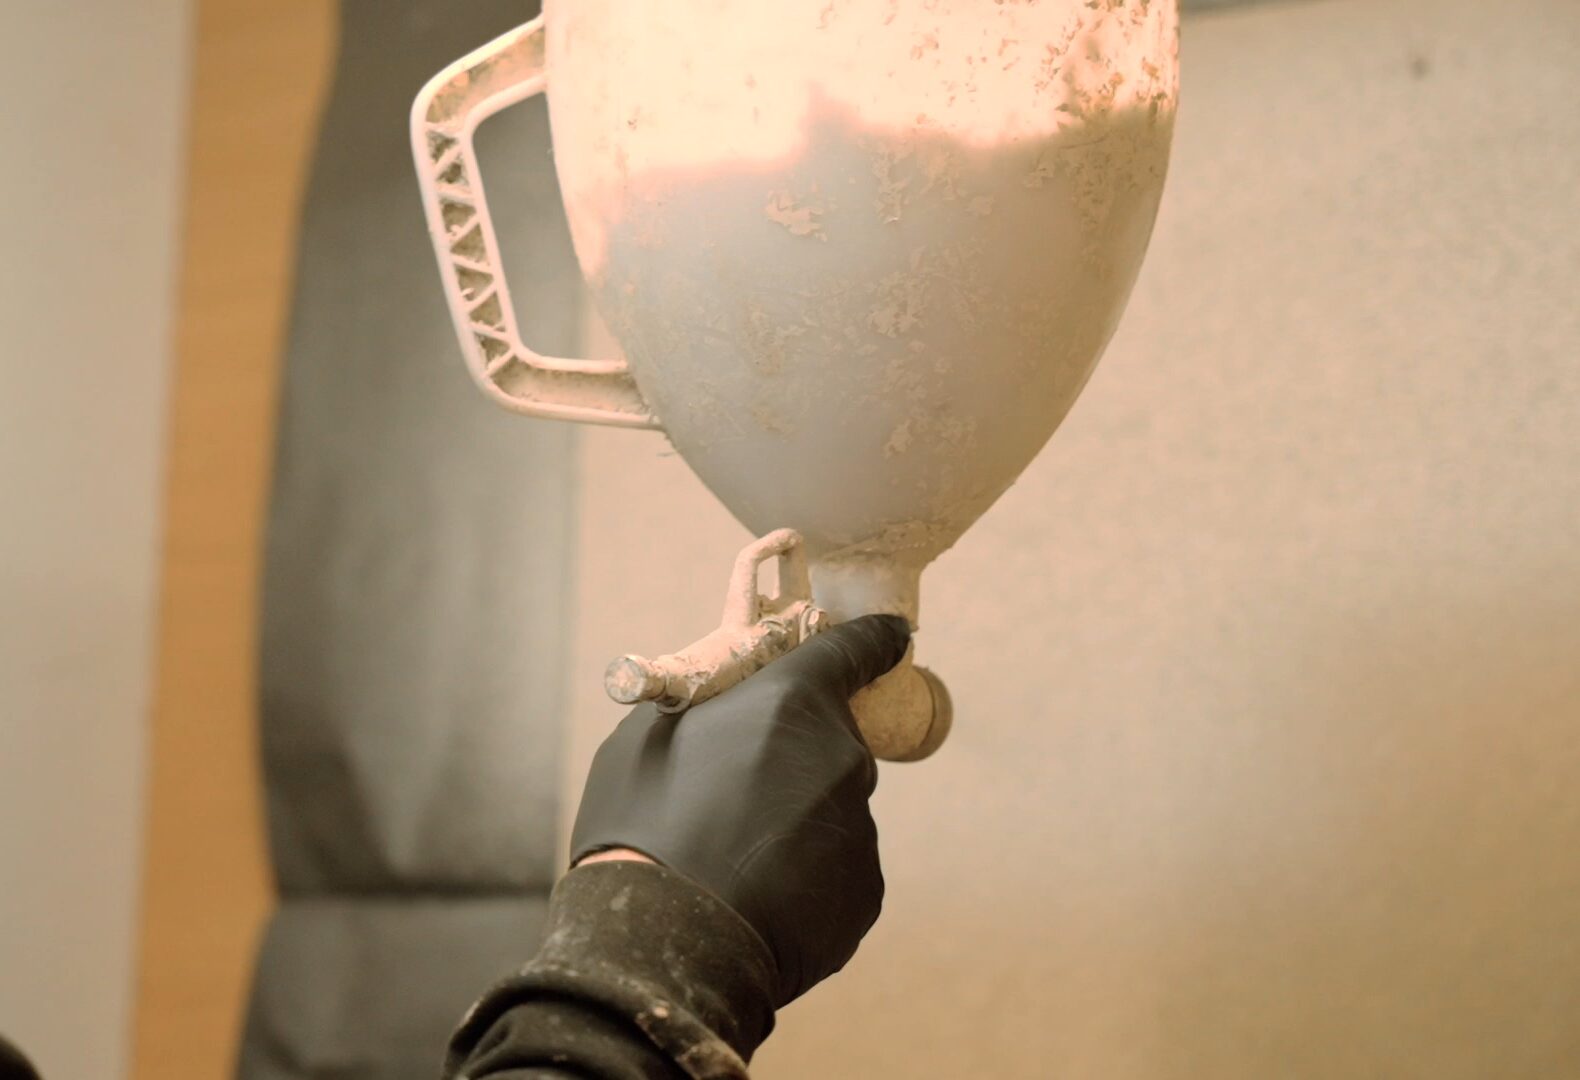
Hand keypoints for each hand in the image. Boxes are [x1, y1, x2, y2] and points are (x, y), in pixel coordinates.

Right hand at [569, 613, 909, 1005]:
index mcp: (792, 701)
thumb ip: (709, 708)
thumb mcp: (652, 734)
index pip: (855, 649)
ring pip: (832, 810)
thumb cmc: (640, 827)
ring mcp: (859, 827)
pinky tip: (758, 898)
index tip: (892, 635)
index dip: (873, 639)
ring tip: (736, 861)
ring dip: (796, 823)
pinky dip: (806, 878)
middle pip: (832, 741)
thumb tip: (728, 709)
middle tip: (737, 794)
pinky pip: (837, 869)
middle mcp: (841, 755)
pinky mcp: (864, 891)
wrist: (661, 943)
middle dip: (795, 757)